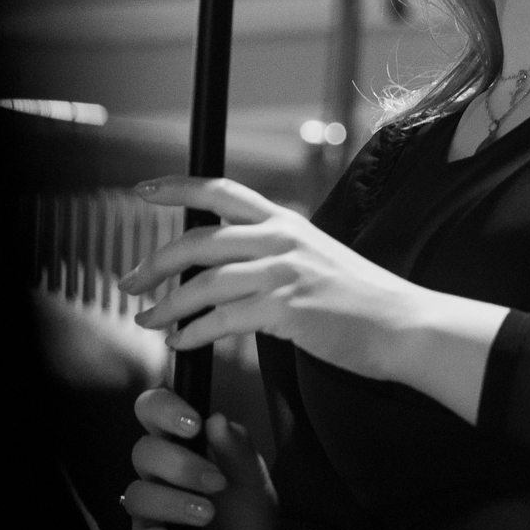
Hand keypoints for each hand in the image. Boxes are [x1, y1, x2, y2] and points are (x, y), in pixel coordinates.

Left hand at [120, 176, 434, 383]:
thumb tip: (233, 265)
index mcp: (285, 221)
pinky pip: (221, 320)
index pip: (221, 191)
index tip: (142, 191)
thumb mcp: (316, 256)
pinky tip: (181, 343)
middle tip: (128, 282)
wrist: (401, 324)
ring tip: (146, 320)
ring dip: (165, 305)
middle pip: (198, 239)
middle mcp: (280, 238)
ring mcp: (282, 272)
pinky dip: (192, 333)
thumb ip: (276, 252)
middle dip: (154, 262)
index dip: (177, 187)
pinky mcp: (285, 309)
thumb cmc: (360, 299)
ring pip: (203, 283)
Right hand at [122, 387, 286, 529]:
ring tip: (208, 514)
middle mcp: (160, 474)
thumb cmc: (249, 515)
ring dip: (173, 501)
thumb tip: (218, 418)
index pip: (154, 411)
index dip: (164, 409)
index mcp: (183, 445)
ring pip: (137, 494)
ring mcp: (151, 511)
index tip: (194, 424)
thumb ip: (239, 450)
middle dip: (179, 463)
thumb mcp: (255, 481)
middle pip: (143, 451)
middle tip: (216, 482)